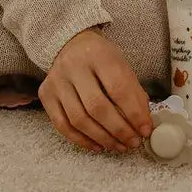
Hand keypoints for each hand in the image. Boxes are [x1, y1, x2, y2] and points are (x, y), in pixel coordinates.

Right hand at [38, 27, 151, 153]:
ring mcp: (57, 82)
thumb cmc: (102, 57)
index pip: (119, 88)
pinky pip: (62, 126)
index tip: (145, 129)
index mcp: (100, 55)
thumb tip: (143, 121)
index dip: (133, 112)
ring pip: (79, 120)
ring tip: (119, 146)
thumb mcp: (121, 64)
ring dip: (102, 138)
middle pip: (97, 107)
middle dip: (118, 130)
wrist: (71, 44)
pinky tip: (98, 146)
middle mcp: (75, 67)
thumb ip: (133, 90)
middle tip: (133, 143)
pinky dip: (82, 140)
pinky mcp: (46, 96)